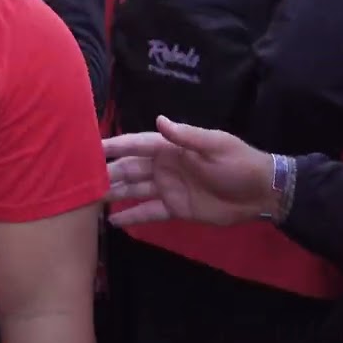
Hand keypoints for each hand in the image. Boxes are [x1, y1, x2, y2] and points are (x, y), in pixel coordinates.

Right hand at [103, 116, 277, 226]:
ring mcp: (167, 188)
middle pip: (129, 168)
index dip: (114, 146)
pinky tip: (112, 223)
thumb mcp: (215, 146)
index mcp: (171, 148)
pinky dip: (131, 217)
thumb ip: (186, 136)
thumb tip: (159, 119)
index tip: (90, 148)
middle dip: (106, 173)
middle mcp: (163, 167)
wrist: (262, 194)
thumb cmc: (239, 164)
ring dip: (113, 194)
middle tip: (79, 180)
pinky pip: (148, 212)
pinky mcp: (174, 209)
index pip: (136, 145)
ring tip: (88, 201)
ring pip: (133, 190)